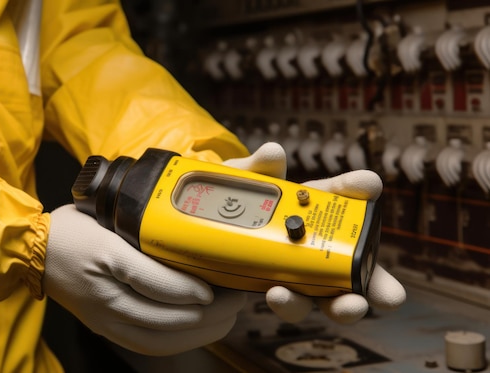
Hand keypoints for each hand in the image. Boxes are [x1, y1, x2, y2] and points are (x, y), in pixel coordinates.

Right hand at [43, 204, 246, 355]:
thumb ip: (146, 236)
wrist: (36, 253)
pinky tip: (201, 330)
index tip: (223, 283)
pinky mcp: (108, 329)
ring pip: (164, 339)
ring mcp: (107, 320)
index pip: (158, 284)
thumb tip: (187, 252)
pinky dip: (181, 341)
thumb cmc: (74, 229)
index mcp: (108, 261)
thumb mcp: (110, 221)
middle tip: (238, 296)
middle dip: (212, 312)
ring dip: (202, 331)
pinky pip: (150, 345)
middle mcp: (107, 298)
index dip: (195, 288)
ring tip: (228, 317)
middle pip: (169, 319)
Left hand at [223, 142, 405, 323]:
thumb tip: (273, 154)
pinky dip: (289, 301)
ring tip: (342, 304)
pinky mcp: (275, 290)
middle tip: (390, 295)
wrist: (198, 227)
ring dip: (339, 302)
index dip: (358, 187)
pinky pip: (290, 301)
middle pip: (357, 263)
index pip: (343, 193)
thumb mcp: (238, 181)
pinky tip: (278, 294)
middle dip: (378, 281)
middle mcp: (314, 240)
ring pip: (329, 293)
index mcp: (311, 205)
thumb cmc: (229, 200)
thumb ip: (256, 169)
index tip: (367, 184)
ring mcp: (297, 270)